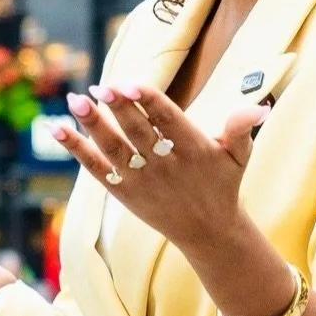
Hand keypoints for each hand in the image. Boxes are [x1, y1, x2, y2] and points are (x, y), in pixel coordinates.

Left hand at [53, 83, 268, 255]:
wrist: (207, 232)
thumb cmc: (222, 184)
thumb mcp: (238, 157)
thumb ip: (241, 129)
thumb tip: (259, 107)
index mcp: (193, 150)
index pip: (167, 120)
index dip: (147, 101)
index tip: (130, 83)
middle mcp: (164, 166)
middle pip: (137, 132)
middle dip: (117, 109)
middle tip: (99, 86)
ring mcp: (141, 180)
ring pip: (112, 149)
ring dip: (91, 124)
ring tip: (74, 99)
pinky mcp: (123, 192)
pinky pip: (95, 168)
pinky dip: (76, 149)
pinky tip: (56, 127)